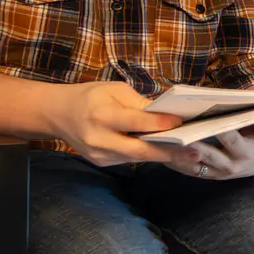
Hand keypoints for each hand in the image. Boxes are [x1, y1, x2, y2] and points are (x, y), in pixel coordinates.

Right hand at [38, 80, 182, 165]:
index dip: (158, 124)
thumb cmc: (90, 96)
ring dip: (163, 156)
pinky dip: (148, 155)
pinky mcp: (101, 163)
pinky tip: (166, 152)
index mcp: (101, 115)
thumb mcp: (114, 90)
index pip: (135, 122)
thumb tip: (167, 115)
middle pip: (140, 150)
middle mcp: (99, 138)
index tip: (181, 123)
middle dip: (170, 152)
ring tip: (189, 154)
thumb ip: (139, 103)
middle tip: (196, 153)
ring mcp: (99, 155)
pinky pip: (130, 159)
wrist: (58, 114)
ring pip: (137, 158)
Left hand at [162, 118, 253, 180]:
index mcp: (245, 153)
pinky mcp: (206, 175)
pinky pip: (187, 170)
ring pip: (193, 165)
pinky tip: (159, 152)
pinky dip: (173, 162)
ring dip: (177, 155)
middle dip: (192, 145)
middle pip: (207, 155)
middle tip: (176, 134)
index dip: (221, 131)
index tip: (208, 120)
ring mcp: (215, 173)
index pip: (231, 140)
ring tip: (161, 143)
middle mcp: (229, 166)